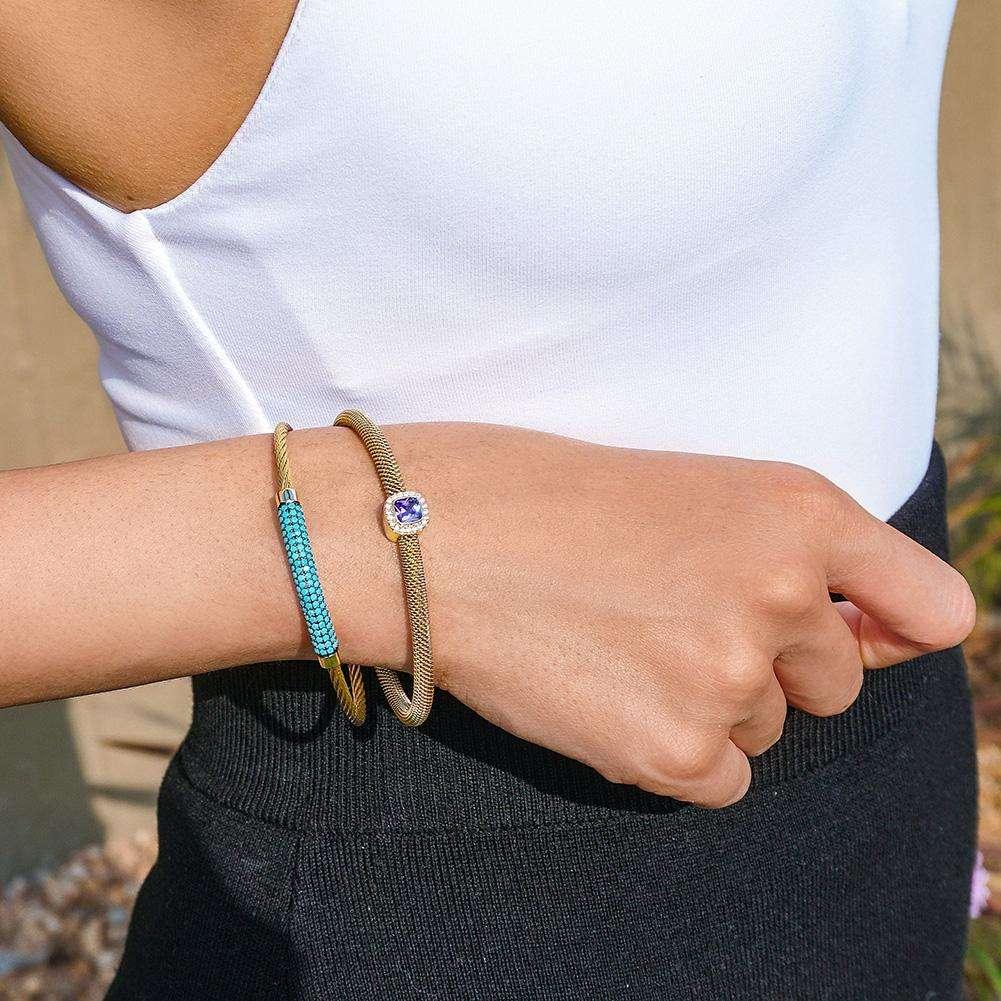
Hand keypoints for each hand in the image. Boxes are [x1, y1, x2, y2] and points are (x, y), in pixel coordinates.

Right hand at [416, 424, 975, 807]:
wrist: (434, 537)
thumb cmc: (553, 500)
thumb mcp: (698, 493)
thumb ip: (796, 556)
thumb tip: (866, 635)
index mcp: (800, 508)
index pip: (934, 607)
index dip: (893, 628)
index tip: (856, 635)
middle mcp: (784, 592)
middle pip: (835, 684)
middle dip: (770, 666)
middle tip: (669, 620)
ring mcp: (732, 677)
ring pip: (766, 730)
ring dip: (708, 705)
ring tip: (618, 646)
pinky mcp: (678, 753)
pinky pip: (721, 781)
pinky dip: (674, 753)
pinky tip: (607, 696)